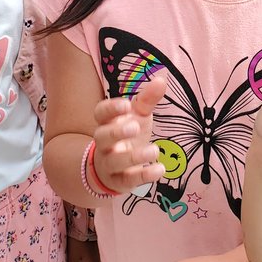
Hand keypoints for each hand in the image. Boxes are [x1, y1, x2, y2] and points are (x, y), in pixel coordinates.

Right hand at [90, 73, 167, 194]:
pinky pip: (127, 181)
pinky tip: (160, 170)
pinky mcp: (119, 181)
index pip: (100, 113)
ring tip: (155, 150)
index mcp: (107, 123)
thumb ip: (148, 100)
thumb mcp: (139, 116)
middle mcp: (104, 144)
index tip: (126, 105)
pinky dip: (143, 176)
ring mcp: (109, 164)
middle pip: (101, 137)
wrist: (113, 170)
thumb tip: (161, 79)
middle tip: (134, 127)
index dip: (111, 109)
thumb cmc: (128, 136)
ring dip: (134, 156)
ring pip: (115, 161)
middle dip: (116, 132)